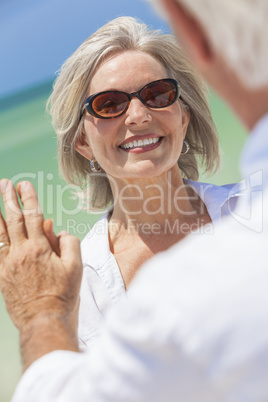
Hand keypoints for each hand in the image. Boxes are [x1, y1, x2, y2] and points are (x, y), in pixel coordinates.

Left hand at [0, 179, 81, 338]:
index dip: (28, 198)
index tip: (23, 184)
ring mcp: (8, 264)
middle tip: (4, 184)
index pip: (33, 216)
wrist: (44, 320)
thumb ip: (69, 244)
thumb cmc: (62, 295)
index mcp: (40, 248)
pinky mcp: (1, 276)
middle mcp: (21, 253)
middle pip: (13, 220)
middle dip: (8, 199)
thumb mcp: (75, 267)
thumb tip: (59, 231)